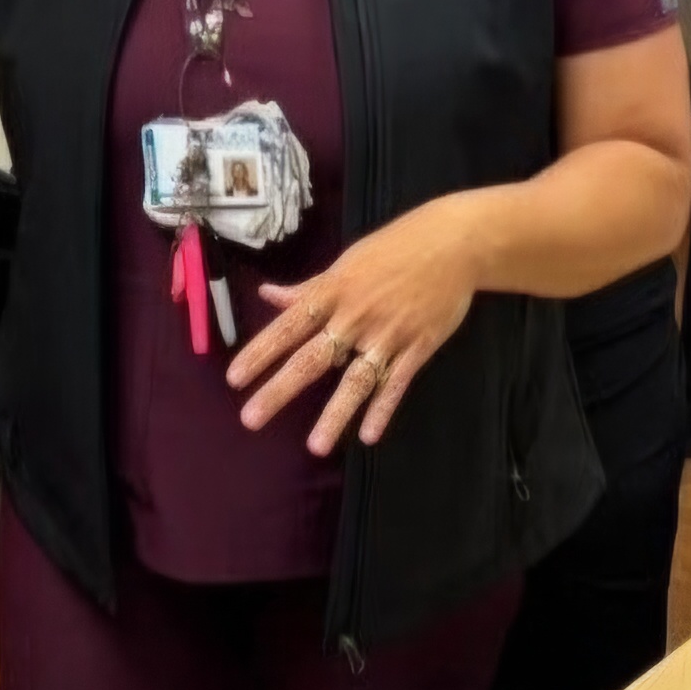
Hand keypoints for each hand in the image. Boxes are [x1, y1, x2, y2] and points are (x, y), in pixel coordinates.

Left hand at [227, 206, 484, 453]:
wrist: (455, 243)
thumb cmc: (397, 247)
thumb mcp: (348, 261)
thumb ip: (309, 288)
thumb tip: (268, 294)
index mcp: (334, 291)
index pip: (289, 326)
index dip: (261, 352)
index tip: (235, 378)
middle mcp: (356, 316)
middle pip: (313, 358)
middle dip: (281, 389)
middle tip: (251, 419)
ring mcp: (388, 334)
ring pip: (357, 379)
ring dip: (336, 414)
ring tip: (316, 446)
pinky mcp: (418, 347)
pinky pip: (397, 383)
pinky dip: (383, 409)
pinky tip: (369, 436)